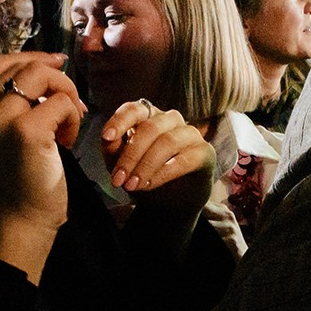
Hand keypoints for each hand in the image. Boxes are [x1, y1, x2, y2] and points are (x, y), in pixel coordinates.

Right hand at [0, 52, 84, 277]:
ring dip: (66, 96)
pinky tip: (66, 141)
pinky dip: (73, 118)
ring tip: (67, 124)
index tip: (57, 65)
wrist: (21, 220)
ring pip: (41, 76)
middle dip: (56, 80)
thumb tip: (47, 63)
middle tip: (71, 107)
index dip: (32, 58)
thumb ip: (9, 101)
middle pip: (22, 66)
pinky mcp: (24, 132)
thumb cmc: (17, 178)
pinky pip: (61, 103)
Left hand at [98, 100, 216, 215]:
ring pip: (167, 142)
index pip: (135, 109)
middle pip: (150, 128)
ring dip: (145, 166)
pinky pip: (183, 160)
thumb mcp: (123, 164)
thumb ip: (114, 149)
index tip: (106, 137)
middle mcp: (171, 120)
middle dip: (131, 155)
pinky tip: (150, 185)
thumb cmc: (145, 175)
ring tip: (132, 186)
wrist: (170, 202)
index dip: (120, 120)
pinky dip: (163, 173)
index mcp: (149, 117)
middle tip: (118, 180)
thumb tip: (108, 138)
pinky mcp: (205, 152)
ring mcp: (190, 134)